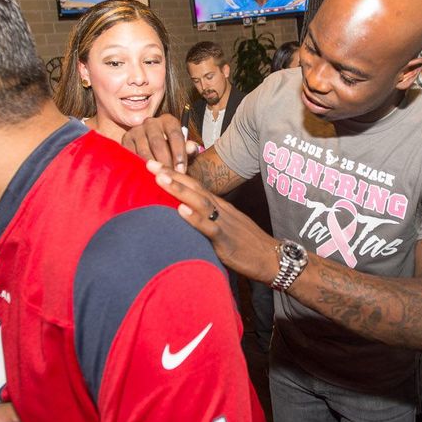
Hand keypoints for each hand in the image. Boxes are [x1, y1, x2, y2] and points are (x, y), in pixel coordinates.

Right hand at [121, 115, 197, 172]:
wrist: (151, 151)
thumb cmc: (171, 151)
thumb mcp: (182, 150)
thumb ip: (188, 150)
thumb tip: (192, 147)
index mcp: (169, 121)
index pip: (175, 135)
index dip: (179, 153)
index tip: (181, 170)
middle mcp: (151, 122)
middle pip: (158, 143)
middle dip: (165, 162)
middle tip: (169, 179)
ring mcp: (137, 130)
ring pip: (144, 150)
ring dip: (151, 167)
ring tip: (157, 180)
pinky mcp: (126, 139)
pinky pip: (131, 155)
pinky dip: (137, 166)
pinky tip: (143, 177)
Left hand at [147, 160, 277, 282]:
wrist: (272, 258)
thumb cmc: (247, 245)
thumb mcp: (226, 227)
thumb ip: (207, 219)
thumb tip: (185, 215)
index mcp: (218, 206)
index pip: (194, 185)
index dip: (174, 173)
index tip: (154, 164)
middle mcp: (220, 209)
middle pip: (194, 187)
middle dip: (171, 175)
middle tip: (149, 163)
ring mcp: (224, 223)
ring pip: (200, 202)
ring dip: (179, 190)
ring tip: (161, 179)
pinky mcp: (226, 241)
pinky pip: (209, 227)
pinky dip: (194, 218)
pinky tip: (181, 210)